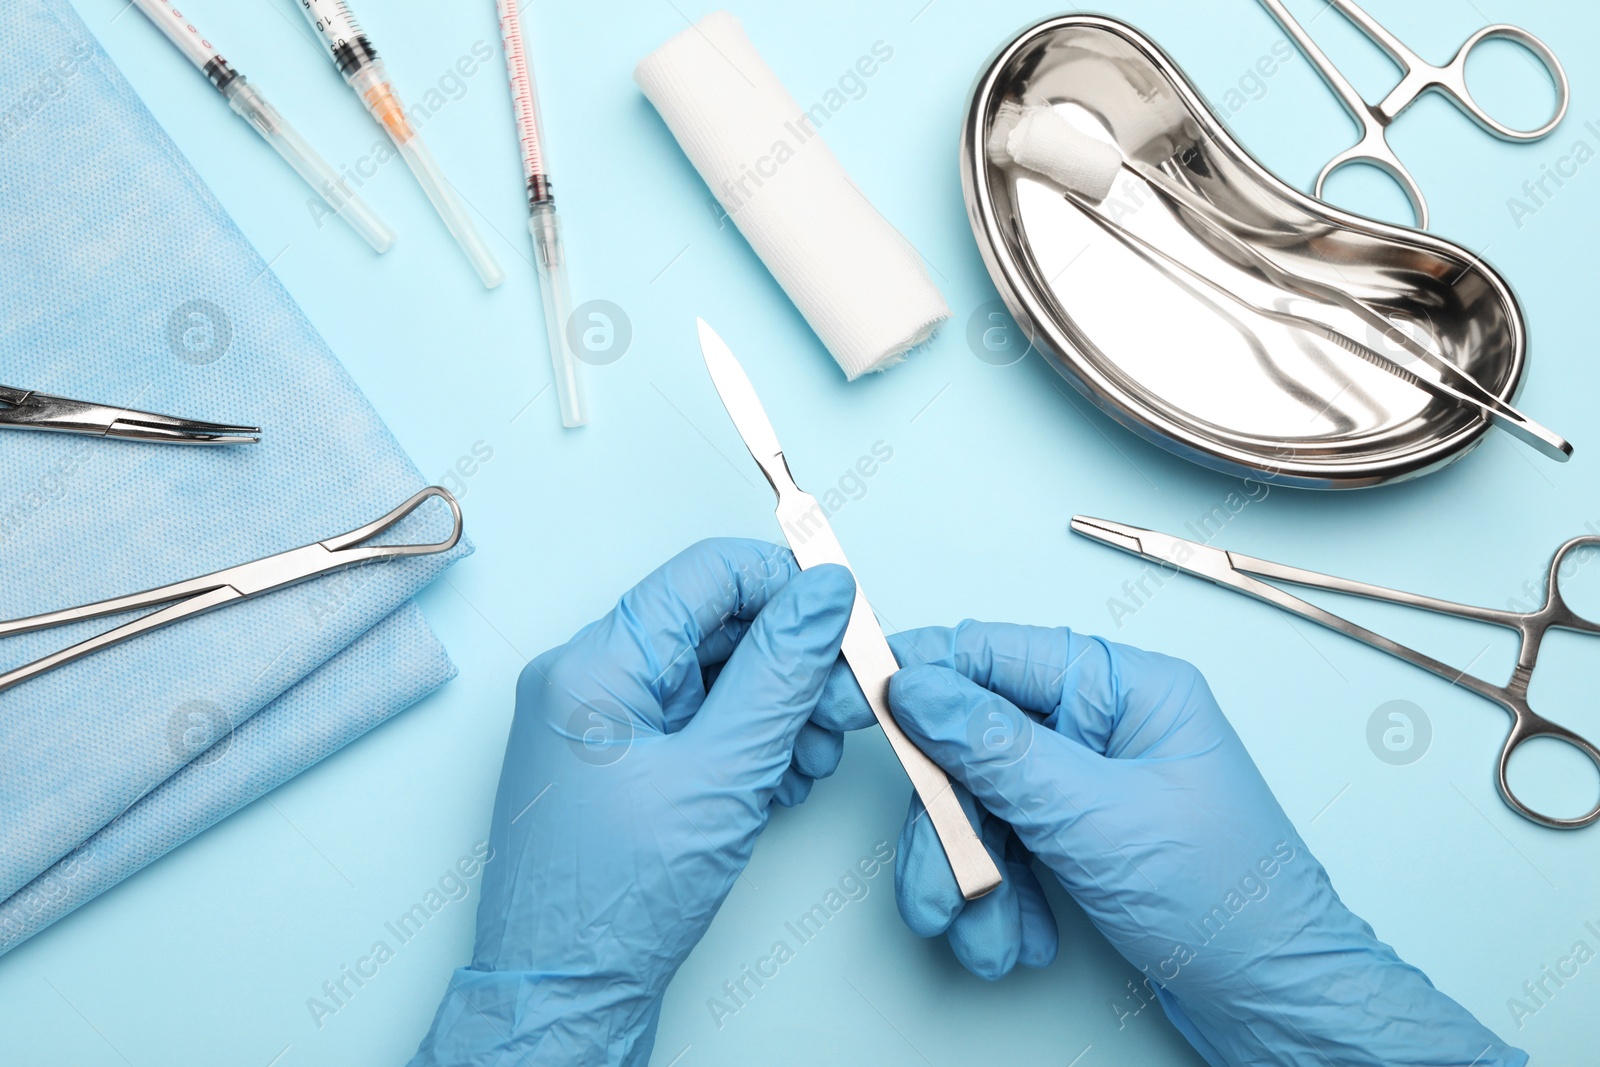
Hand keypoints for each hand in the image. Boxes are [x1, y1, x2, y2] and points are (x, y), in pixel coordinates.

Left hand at [407, 539, 855, 1066]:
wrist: (565, 994)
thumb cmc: (617, 900)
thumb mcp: (723, 774)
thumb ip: (780, 673)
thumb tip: (824, 595)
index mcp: (596, 663)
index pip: (707, 572)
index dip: (787, 587)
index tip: (846, 623)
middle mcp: (589, 678)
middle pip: (717, 623)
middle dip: (791, 662)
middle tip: (843, 709)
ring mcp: (602, 722)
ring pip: (715, 675)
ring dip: (778, 708)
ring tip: (811, 761)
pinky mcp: (620, 762)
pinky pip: (697, 720)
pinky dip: (748, 741)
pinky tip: (779, 781)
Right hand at [818, 622, 1524, 1066]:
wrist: (1276, 1003)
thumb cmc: (1230, 904)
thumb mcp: (1097, 818)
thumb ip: (996, 748)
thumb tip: (919, 688)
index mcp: (1126, 688)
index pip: (994, 653)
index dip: (920, 677)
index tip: (859, 702)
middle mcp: (1103, 725)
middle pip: (973, 742)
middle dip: (949, 823)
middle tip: (940, 879)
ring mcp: (1088, 782)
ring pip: (981, 805)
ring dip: (970, 877)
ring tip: (985, 933)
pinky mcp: (1080, 834)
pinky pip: (1004, 847)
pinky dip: (998, 899)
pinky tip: (1020, 937)